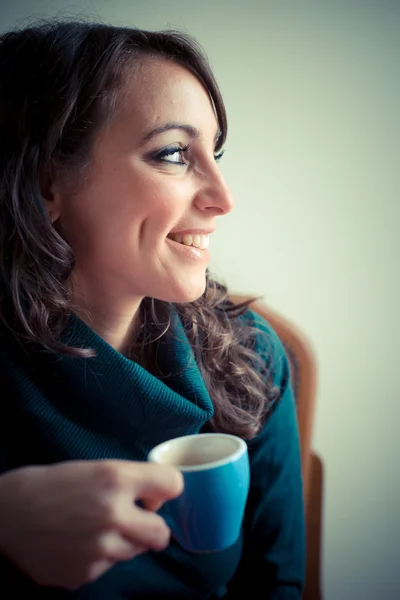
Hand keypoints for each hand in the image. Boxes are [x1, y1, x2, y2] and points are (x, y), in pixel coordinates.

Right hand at [0, 460, 182, 588]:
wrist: (10, 512)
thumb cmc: (56, 484)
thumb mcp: (97, 469)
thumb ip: (131, 481)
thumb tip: (159, 501)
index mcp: (116, 479)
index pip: (173, 484)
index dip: (165, 489)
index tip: (155, 494)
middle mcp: (113, 514)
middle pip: (162, 533)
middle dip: (153, 528)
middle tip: (136, 521)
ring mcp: (99, 549)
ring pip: (134, 552)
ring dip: (123, 542)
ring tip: (94, 529)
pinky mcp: (84, 574)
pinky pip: (107, 567)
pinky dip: (98, 558)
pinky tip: (76, 544)